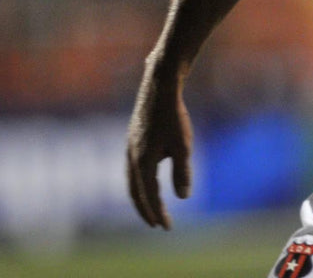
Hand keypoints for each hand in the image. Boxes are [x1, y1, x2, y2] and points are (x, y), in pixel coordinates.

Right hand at [126, 61, 192, 228]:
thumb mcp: (183, 144)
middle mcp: (131, 157)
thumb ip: (182, 171)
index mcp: (143, 162)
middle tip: (156, 224)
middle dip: (146, 210)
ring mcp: (129, 148)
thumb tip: (183, 197)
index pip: (150, 195)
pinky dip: (137, 181)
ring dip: (140, 197)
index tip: (166, 227)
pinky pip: (131, 168)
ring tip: (150, 208)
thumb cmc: (174, 115)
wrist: (159, 86)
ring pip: (130, 181)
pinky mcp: (131, 139)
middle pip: (135, 192)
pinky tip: (146, 180)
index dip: (158, 212)